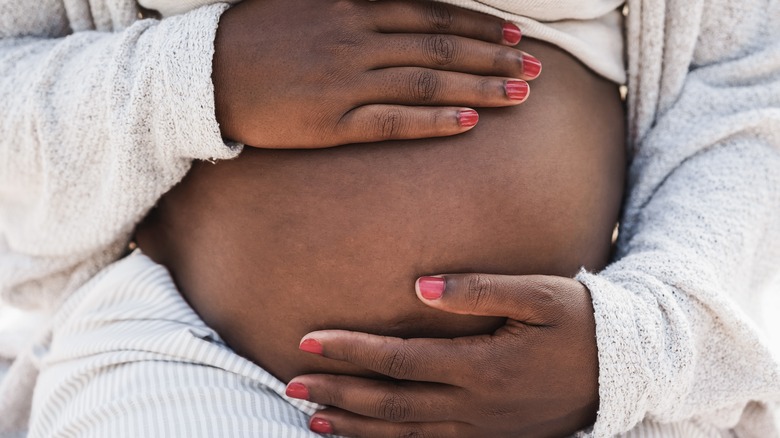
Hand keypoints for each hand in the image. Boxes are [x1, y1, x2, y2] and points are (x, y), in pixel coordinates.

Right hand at [213, 0, 541, 147]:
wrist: (204, 74)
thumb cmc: (254, 34)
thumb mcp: (305, 0)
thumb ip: (353, 1)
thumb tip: (395, 4)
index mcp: (353, 8)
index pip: (433, 15)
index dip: (479, 25)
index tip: (516, 35)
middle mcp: (358, 39)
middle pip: (442, 48)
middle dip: (495, 56)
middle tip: (536, 68)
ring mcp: (347, 82)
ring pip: (428, 82)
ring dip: (480, 87)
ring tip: (521, 95)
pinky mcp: (333, 122)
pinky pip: (394, 121)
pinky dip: (434, 120)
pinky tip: (469, 122)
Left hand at [287, 274, 598, 436]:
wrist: (625, 370)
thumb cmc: (580, 322)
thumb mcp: (538, 294)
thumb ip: (478, 291)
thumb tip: (419, 286)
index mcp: (482, 366)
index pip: (399, 360)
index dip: (351, 350)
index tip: (309, 339)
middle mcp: (475, 406)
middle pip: (390, 403)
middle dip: (337, 392)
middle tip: (291, 384)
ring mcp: (482, 430)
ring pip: (404, 434)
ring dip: (354, 426)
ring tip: (311, 417)